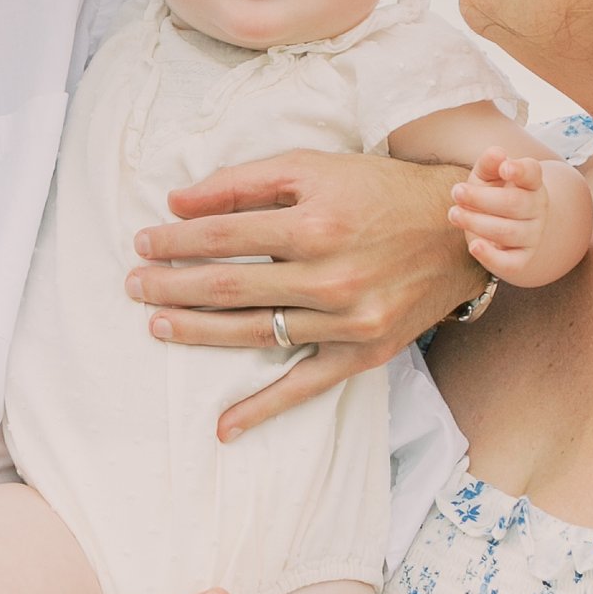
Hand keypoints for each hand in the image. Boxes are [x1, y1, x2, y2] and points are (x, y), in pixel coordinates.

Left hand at [129, 150, 476, 439]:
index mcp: (313, 223)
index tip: (143, 243)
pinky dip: (262, 409)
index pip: (221, 236)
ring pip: (253, 334)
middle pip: (227, 288)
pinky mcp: (362, 352)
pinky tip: (223, 426)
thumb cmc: (380, 191)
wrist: (459, 232)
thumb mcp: (314, 167)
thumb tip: (177, 202)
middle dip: (171, 287)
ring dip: (196, 333)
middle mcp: (328, 276)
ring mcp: (346, 321)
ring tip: (157, 325)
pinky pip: (303, 386)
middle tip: (134, 285)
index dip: (174, 241)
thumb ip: (244, 182)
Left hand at [449, 146, 548, 279]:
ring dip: (478, 223)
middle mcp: (537, 208)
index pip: (532, 173)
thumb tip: (496, 153)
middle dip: (482, 198)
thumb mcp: (487, 176)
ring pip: (508, 231)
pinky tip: (474, 246)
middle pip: (513, 204)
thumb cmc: (492, 194)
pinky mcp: (521, 259)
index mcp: (531, 183)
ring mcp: (532, 235)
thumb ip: (489, 164)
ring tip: (454, 214)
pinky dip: (492, 257)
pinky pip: (510, 263)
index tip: (504, 168)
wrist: (503, 226)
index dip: (520, 171)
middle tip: (456, 192)